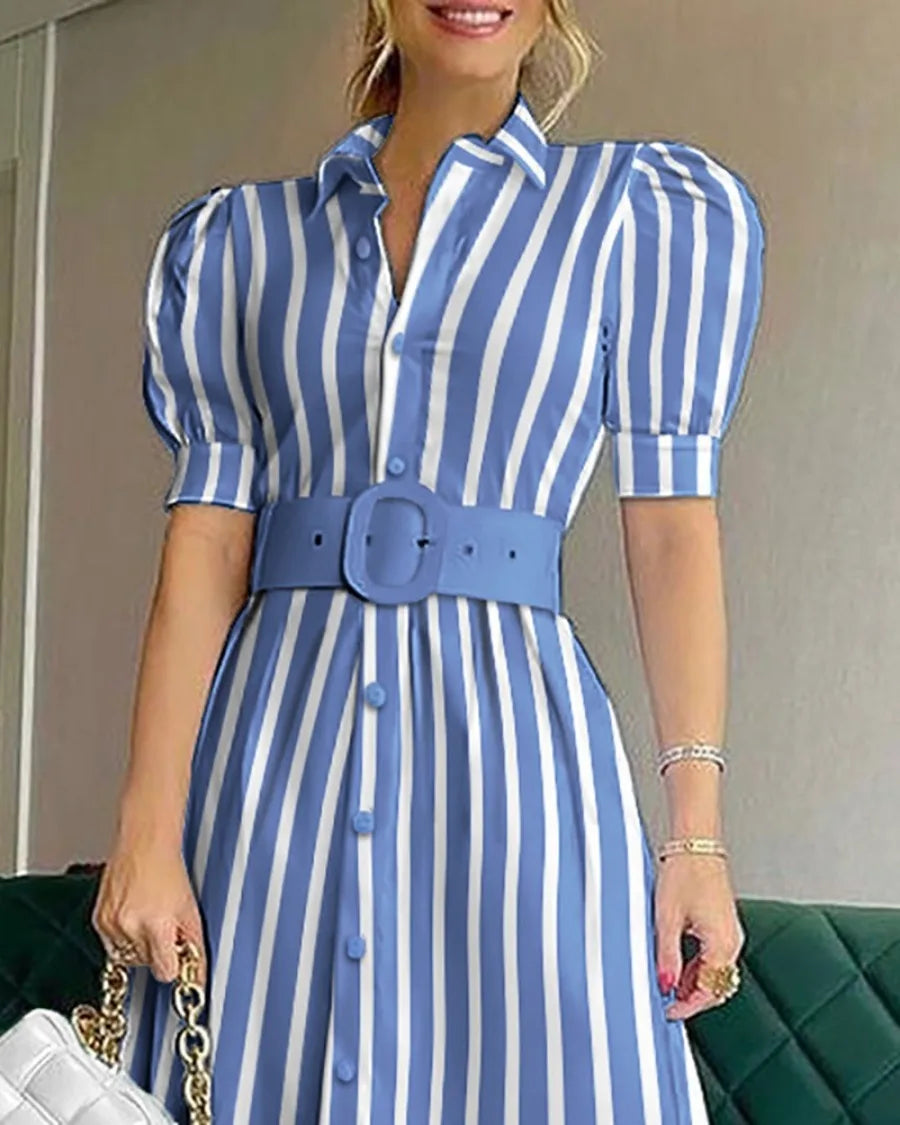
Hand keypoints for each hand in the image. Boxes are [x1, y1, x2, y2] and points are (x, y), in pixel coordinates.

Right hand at [91, 833, 206, 986]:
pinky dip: (123, 936)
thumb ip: (194, 945)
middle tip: (163, 926)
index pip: (164, 972)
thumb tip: (197, 976)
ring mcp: (111, 924)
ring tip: (148, 918)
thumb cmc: (168, 870)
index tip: (176, 956)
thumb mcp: (190, 910)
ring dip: (139, 945)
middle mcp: (130, 926)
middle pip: (145, 965)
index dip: (173, 965)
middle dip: (156, 951)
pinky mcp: (98, 920)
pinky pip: (111, 944)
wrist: (144, 844)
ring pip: (127, 957)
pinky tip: (134, 914)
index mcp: (156, 925)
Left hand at [653, 853, 743, 1020]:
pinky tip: (679, 965)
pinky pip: (715, 957)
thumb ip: (667, 957)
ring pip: (716, 972)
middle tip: (667, 1001)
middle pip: (717, 986)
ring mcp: (730, 933)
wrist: (696, 844)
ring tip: (668, 982)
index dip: (687, 1007)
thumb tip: (665, 985)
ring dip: (695, 983)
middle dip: (692, 998)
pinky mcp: (724, 924)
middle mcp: (732, 941)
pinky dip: (699, 968)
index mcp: (722, 944)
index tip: (668, 1011)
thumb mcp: (667, 919)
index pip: (709, 991)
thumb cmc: (684, 873)